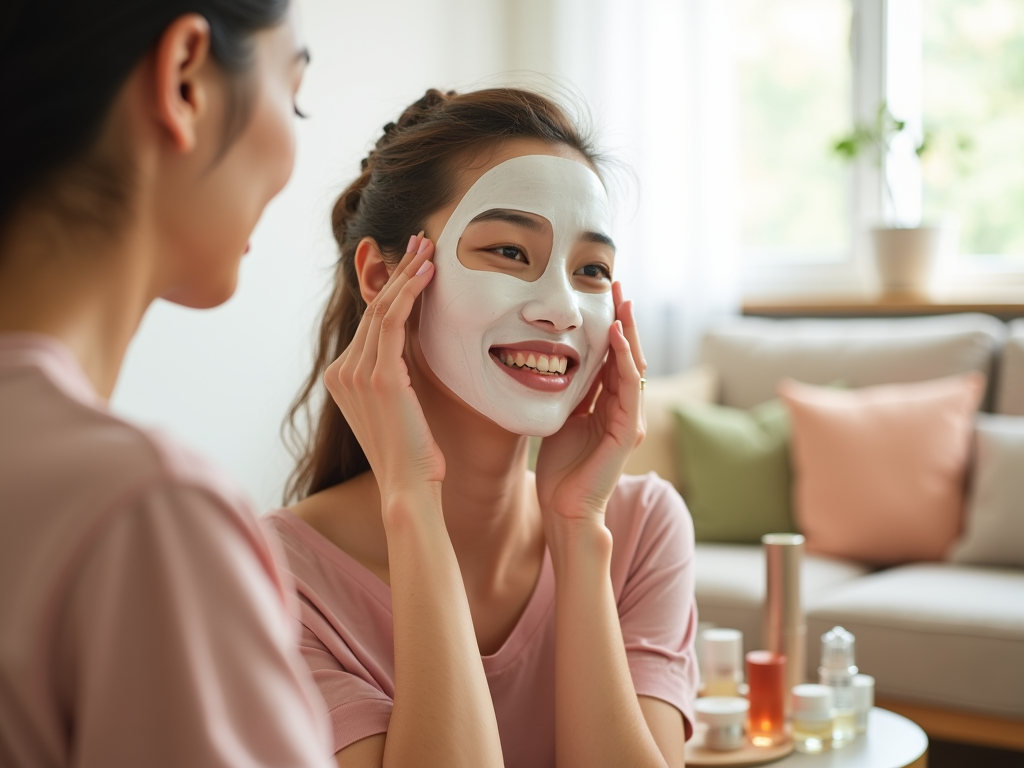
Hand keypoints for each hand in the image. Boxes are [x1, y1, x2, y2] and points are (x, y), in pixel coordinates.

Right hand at [323, 234, 442, 504]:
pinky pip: (393, 321)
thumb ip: (395, 373)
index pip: (370, 321)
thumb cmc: (412, 453)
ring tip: (430, 249)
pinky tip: (429, 273)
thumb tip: (412, 347)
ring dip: (408, 273)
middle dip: (399, 270)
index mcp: (342, 377)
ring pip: (383, 308)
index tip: (413, 262)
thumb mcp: (399, 405)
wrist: (409, 486)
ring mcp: (356, 373)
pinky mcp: (379, 377)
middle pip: (374, 308)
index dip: (392, 287)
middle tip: (422, 241)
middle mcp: (342, 372)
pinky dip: (411, 292)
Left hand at [535, 282, 645, 523]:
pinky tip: (617, 336)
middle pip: (628, 354)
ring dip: (628, 331)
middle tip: (617, 284)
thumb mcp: (562, 419)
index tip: (603, 295)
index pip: (612, 357)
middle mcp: (625, 409)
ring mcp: (630, 419)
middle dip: (624, 319)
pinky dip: (623, 359)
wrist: (566, 509)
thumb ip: (569, 395)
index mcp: (609, 406)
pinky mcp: (628, 430)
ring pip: (633, 365)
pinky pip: (629, 386)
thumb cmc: (561, 470)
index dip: (610, 326)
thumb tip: (552, 365)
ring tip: (623, 300)